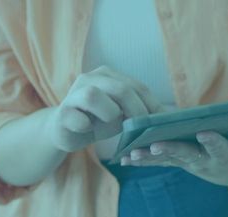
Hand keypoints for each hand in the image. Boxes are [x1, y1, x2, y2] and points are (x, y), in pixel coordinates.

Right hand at [47, 66, 165, 151]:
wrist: (66, 131)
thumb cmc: (98, 120)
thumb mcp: (122, 114)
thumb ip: (137, 110)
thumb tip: (165, 117)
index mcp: (108, 75)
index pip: (136, 86)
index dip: (151, 104)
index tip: (161, 121)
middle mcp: (90, 78)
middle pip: (120, 89)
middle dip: (136, 110)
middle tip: (142, 128)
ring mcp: (74, 94)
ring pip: (93, 95)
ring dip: (109, 113)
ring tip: (110, 122)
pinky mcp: (62, 113)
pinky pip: (77, 118)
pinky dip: (85, 126)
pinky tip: (86, 128)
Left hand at [121, 125, 227, 185]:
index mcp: (225, 155)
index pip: (220, 148)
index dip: (214, 142)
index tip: (206, 133)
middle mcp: (204, 160)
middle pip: (187, 155)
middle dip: (171, 150)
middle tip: (155, 146)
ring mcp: (188, 162)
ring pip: (168, 159)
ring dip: (150, 157)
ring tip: (132, 154)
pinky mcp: (178, 161)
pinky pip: (159, 161)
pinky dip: (142, 161)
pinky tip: (124, 158)